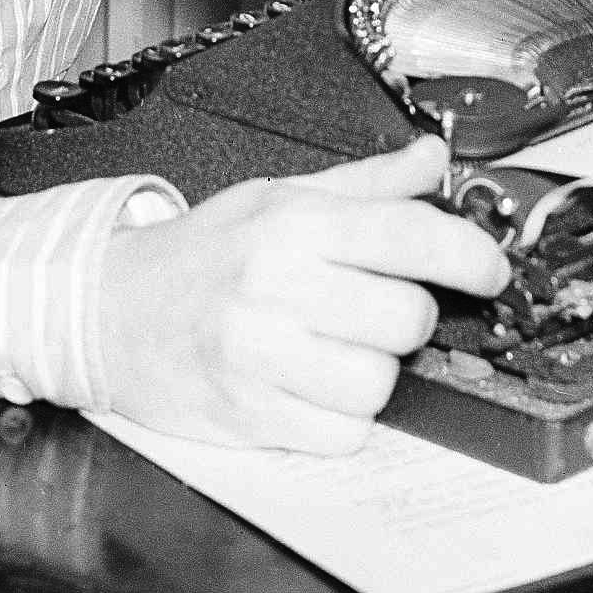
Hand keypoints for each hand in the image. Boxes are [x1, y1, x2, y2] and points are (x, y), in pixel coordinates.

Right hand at [94, 135, 509, 453]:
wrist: (103, 310)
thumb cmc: (198, 258)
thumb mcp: (275, 199)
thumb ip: (365, 185)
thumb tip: (433, 159)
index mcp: (291, 223)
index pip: (412, 234)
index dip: (471, 256)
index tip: (490, 270)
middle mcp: (275, 284)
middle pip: (407, 318)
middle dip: (404, 318)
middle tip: (371, 309)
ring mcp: (259, 355)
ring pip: (379, 382)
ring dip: (371, 372)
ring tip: (330, 350)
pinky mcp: (248, 415)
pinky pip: (343, 433)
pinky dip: (339, 419)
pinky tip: (308, 388)